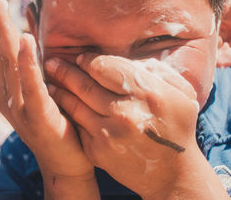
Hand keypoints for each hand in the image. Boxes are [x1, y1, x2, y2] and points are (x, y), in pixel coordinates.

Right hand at [0, 0, 99, 198]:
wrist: (64, 162)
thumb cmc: (54, 124)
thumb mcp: (38, 91)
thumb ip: (29, 66)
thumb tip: (27, 36)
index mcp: (6, 88)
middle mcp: (7, 94)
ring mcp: (19, 105)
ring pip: (8, 62)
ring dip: (1, 30)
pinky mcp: (38, 115)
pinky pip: (32, 84)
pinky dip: (27, 61)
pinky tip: (24, 39)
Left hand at [46, 53, 228, 198]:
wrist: (172, 173)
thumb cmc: (177, 127)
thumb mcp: (181, 93)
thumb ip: (158, 71)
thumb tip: (133, 59)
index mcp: (147, 92)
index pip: (106, 67)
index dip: (89, 60)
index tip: (81, 58)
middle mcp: (125, 111)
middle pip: (85, 84)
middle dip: (65, 70)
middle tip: (51, 61)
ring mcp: (108, 132)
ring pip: (76, 104)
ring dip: (59, 90)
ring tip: (48, 80)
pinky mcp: (98, 150)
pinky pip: (78, 124)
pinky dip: (67, 112)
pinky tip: (59, 103)